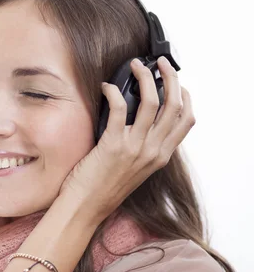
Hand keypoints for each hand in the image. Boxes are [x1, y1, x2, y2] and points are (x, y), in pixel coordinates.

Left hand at [58, 56, 195, 222]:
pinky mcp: (113, 145)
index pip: (186, 121)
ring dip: (144, 77)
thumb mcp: (135, 168)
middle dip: (170, 77)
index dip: (185, 97)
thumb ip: (144, 147)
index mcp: (161, 156)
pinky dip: (113, 92)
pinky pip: (118, 108)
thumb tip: (140, 121)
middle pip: (174, 106)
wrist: (85, 207)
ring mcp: (135, 148)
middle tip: (159, 64)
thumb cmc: (104, 188)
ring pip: (150, 101)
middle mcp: (153, 151)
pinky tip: (106, 87)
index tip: (177, 83)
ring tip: (134, 66)